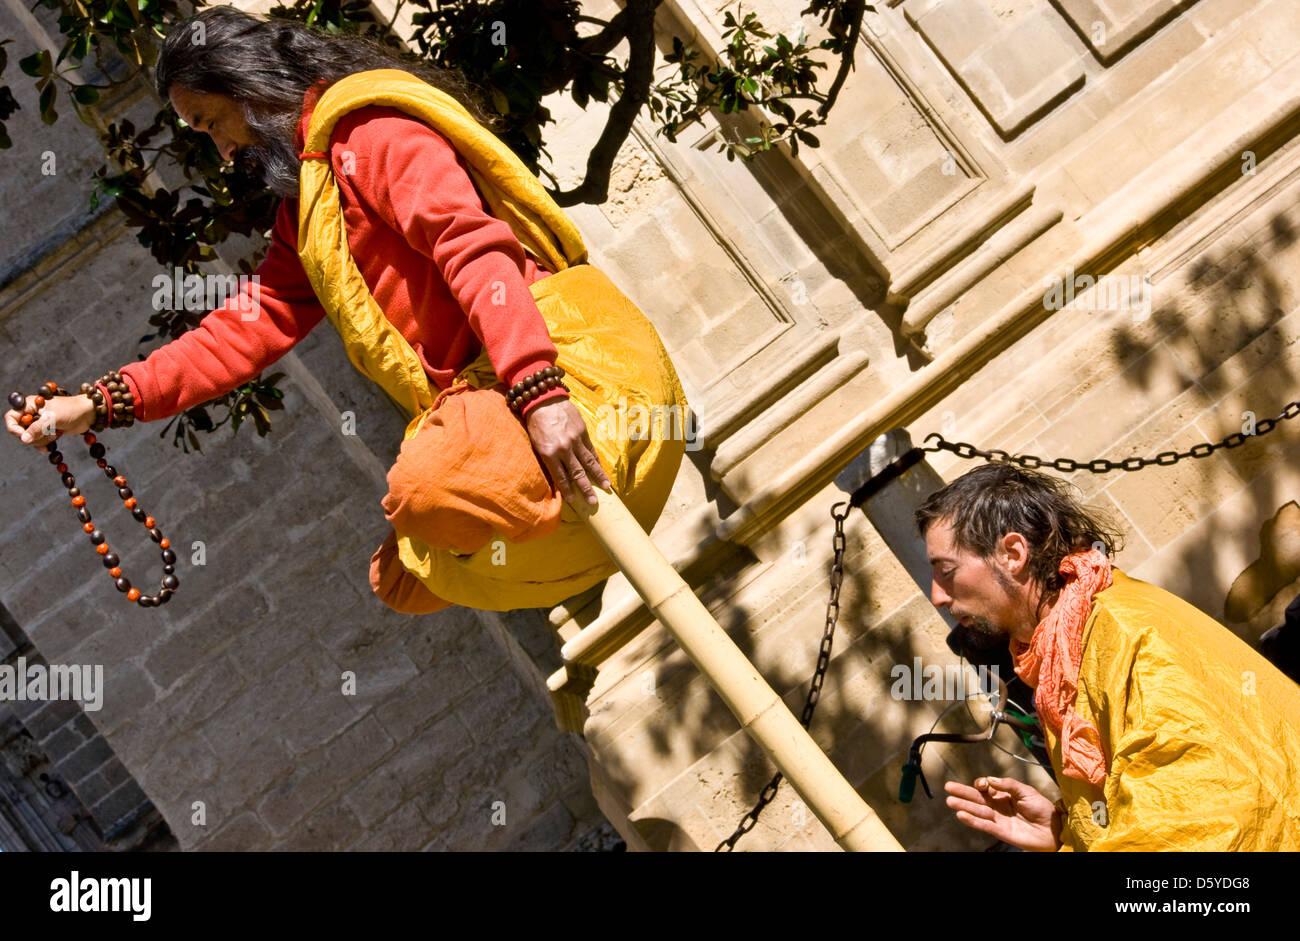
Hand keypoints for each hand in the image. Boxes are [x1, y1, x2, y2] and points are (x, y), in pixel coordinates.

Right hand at [5, 394, 95, 450]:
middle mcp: (32, 413)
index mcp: (30, 405)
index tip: (23, 435)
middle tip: (47, 435)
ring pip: (30, 437)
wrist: (88, 414)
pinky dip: (42, 445)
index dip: (14, 427)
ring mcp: (40, 423)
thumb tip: (23, 439)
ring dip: (40, 440)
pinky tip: (47, 449)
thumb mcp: (52, 418)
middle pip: (20, 430)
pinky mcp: (47, 430)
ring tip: (54, 435)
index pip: (11, 417)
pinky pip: (38, 441)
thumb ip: (37, 428)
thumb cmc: (71, 410)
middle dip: (32, 436)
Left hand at [524, 398, 610, 506]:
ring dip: (598, 476)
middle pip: (577, 474)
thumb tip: (558, 475)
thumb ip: (548, 459)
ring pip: (588, 463)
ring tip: (606, 487)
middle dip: (586, 490)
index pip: (561, 477)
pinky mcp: (582, 432)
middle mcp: (564, 449)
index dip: (568, 491)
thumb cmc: (536, 423)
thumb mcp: (536, 444)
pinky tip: (600, 469)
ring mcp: (575, 440)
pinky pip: (590, 450)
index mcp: (549, 453)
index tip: (574, 502)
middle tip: (594, 502)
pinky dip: (596, 460)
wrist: (543, 399)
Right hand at [944, 775, 1061, 851]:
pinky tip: (961, 815)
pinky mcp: (1000, 831)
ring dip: (963, 806)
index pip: (986, 788)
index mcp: (1004, 794)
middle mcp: (998, 806)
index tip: (982, 784)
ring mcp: (998, 819)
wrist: (1053, 829)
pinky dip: (972, 820)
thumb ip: (1008, 785)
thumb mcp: (1026, 791)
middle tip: (948, 787)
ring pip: (977, 811)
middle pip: (976, 798)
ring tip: (950, 801)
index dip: (981, 784)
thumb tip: (990, 779)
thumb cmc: (1042, 808)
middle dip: (962, 792)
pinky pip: (983, 825)